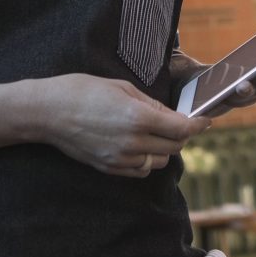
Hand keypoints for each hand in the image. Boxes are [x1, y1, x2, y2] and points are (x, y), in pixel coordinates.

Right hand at [40, 75, 206, 176]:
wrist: (49, 112)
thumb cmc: (83, 91)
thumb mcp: (122, 88)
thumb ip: (151, 104)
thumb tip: (172, 115)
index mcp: (138, 117)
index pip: (181, 128)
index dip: (199, 124)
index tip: (206, 121)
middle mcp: (133, 142)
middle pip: (174, 146)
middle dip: (181, 135)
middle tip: (179, 123)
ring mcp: (121, 158)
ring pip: (160, 160)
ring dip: (165, 148)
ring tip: (156, 133)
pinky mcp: (110, 167)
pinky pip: (141, 169)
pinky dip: (147, 159)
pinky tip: (139, 145)